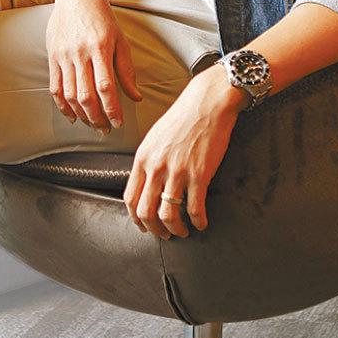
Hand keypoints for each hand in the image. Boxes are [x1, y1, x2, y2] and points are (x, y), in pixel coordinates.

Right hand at [45, 0, 142, 132]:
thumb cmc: (102, 18)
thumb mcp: (120, 41)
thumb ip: (126, 70)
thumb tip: (136, 97)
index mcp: (100, 49)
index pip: (106, 87)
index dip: (111, 109)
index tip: (118, 123)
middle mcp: (80, 53)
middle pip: (86, 95)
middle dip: (96, 118)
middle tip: (105, 129)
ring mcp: (64, 56)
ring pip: (70, 94)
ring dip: (81, 115)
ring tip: (91, 124)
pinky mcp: (52, 57)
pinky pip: (55, 87)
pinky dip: (63, 105)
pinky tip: (72, 115)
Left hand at [123, 64, 247, 238]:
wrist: (206, 103)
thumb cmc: (182, 118)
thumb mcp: (154, 138)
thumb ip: (148, 161)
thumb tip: (147, 183)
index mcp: (143, 158)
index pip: (130, 198)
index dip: (136, 218)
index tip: (144, 226)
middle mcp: (156, 167)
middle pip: (146, 211)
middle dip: (154, 229)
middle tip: (164, 234)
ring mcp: (177, 171)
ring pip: (168, 214)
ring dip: (175, 229)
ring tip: (183, 231)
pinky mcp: (199, 174)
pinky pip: (194, 208)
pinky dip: (198, 221)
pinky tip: (201, 223)